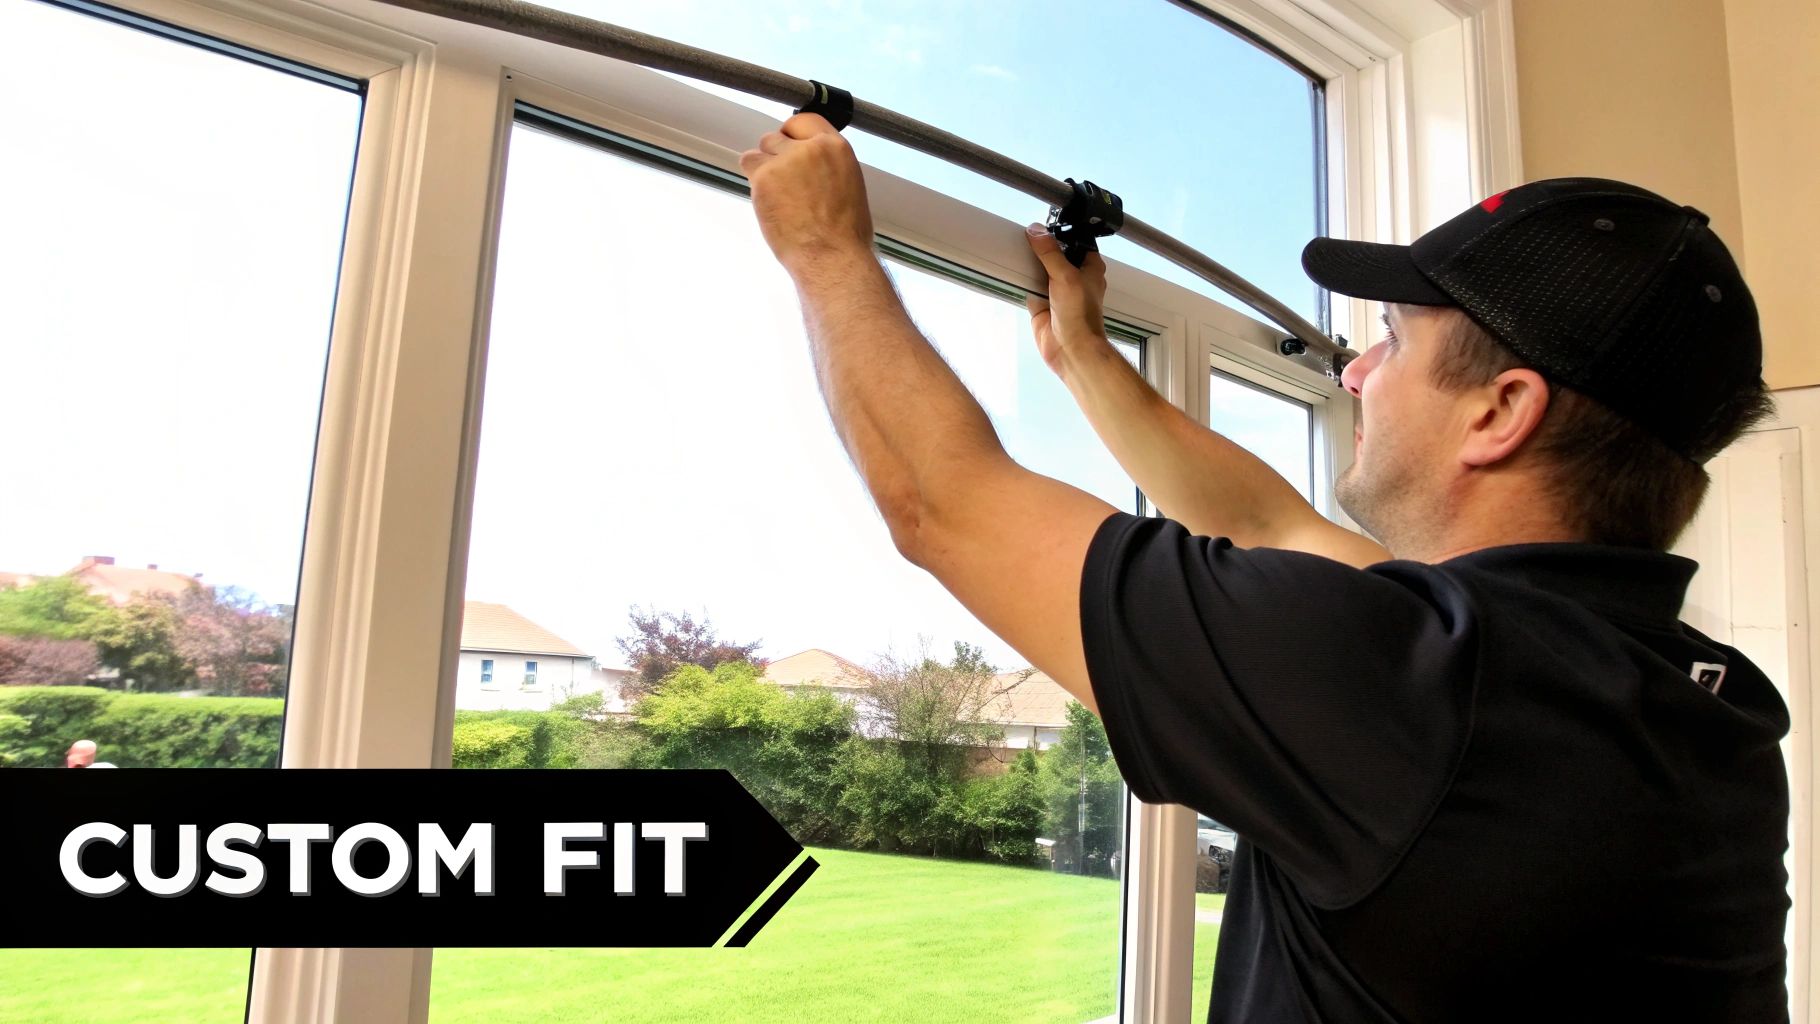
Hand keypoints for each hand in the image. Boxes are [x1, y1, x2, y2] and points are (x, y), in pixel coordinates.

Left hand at [740, 113, 875, 272]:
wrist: (831, 257)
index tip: (788, 145)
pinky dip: (754, 184)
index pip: (805, 121)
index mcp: (837, 149)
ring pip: (759, 152)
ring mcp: (786, 161)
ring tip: (777, 196)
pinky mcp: (764, 177)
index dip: (792, 134)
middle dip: (776, 157)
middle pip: (777, 136)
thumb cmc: (844, 235)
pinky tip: (769, 203)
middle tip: (784, 183)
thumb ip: (828, 167)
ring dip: (762, 169)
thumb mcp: (849, 187)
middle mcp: (811, 148)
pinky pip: (748, 166)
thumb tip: (812, 166)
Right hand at [1025, 225, 1109, 375]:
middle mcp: (1074, 277)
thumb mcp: (1066, 275)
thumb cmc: (1081, 316)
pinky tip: (1014, 272)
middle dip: (1041, 247)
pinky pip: (1028, 286)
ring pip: (1039, 269)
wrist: (1070, 348)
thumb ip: (1050, 252)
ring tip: (1017, 250)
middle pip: (1054, 254)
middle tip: (1027, 237)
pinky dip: (1021, 281)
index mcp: (1089, 268)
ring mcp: (1056, 290)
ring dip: (1030, 264)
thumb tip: (1037, 232)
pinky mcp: (1041, 303)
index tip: (1044, 225)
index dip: (1062, 233)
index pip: (1076, 241)